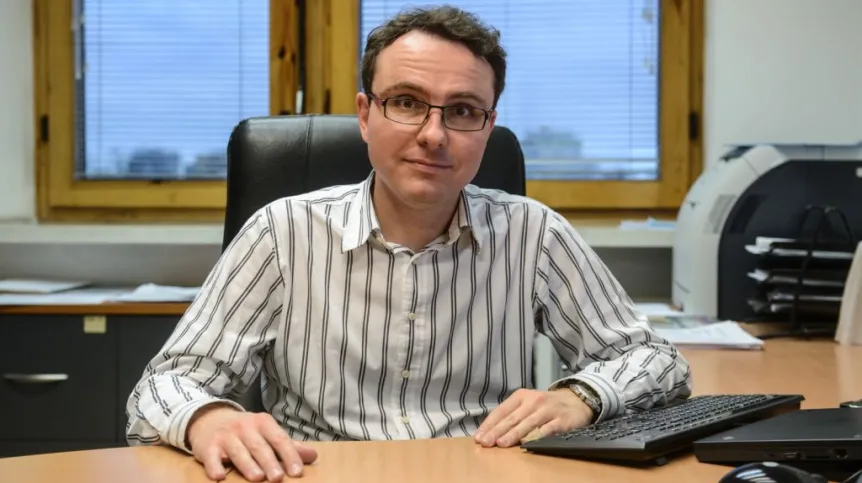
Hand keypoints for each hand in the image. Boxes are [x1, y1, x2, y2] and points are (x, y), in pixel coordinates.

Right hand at [186, 404, 317, 481]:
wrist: (209, 419)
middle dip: (269, 462)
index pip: (279, 439)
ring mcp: (225, 436)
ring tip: (257, 478)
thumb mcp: (266, 433)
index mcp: (263, 423)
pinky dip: (214, 466)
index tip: (297, 472)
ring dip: (247, 465)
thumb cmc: (245, 430)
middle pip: (259, 446)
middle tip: (278, 478)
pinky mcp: (207, 446)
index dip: (289, 456)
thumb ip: (288, 446)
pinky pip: (211, 457)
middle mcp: (244, 427)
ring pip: (238, 452)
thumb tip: (313, 456)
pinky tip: (219, 476)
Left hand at [473, 388, 593, 447]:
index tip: (479, 437)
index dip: (489, 424)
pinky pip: (548, 429)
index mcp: (521, 396)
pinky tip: (527, 443)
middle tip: (486, 442)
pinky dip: (537, 436)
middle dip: (497, 431)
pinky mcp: (562, 420)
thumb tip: (489, 431)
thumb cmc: (545, 405)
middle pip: (512, 418)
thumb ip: (511, 415)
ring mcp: (548, 410)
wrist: (576, 401)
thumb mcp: (527, 403)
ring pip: (528, 424)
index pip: (502, 411)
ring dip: (513, 434)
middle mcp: (534, 401)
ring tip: (501, 444)